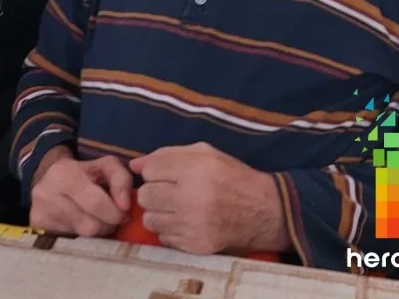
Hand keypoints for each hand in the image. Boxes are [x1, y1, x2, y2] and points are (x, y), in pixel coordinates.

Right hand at [29, 147, 132, 237]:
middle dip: (109, 224)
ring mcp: (40, 214)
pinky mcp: (37, 230)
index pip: (96, 202)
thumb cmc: (82, 173)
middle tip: (113, 219)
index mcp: (64, 173)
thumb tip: (125, 206)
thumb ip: (121, 178)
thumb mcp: (104, 166)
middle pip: (90, 226)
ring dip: (97, 232)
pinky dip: (82, 237)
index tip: (124, 212)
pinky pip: (70, 243)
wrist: (49, 178)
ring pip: (82, 237)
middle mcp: (47, 194)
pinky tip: (81, 226)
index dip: (116, 212)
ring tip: (98, 220)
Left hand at [129, 141, 288, 255]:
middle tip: (169, 191)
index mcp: (196, 170)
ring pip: (150, 219)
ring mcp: (193, 225)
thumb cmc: (232, 176)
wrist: (263, 211)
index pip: (150, 170)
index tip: (166, 174)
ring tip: (176, 207)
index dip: (155, 171)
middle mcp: (192, 198)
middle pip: (145, 196)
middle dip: (153, 192)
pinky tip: (185, 222)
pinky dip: (170, 230)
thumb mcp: (205, 153)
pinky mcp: (195, 245)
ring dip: (159, 212)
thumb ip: (168, 154)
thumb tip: (135, 165)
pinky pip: (163, 238)